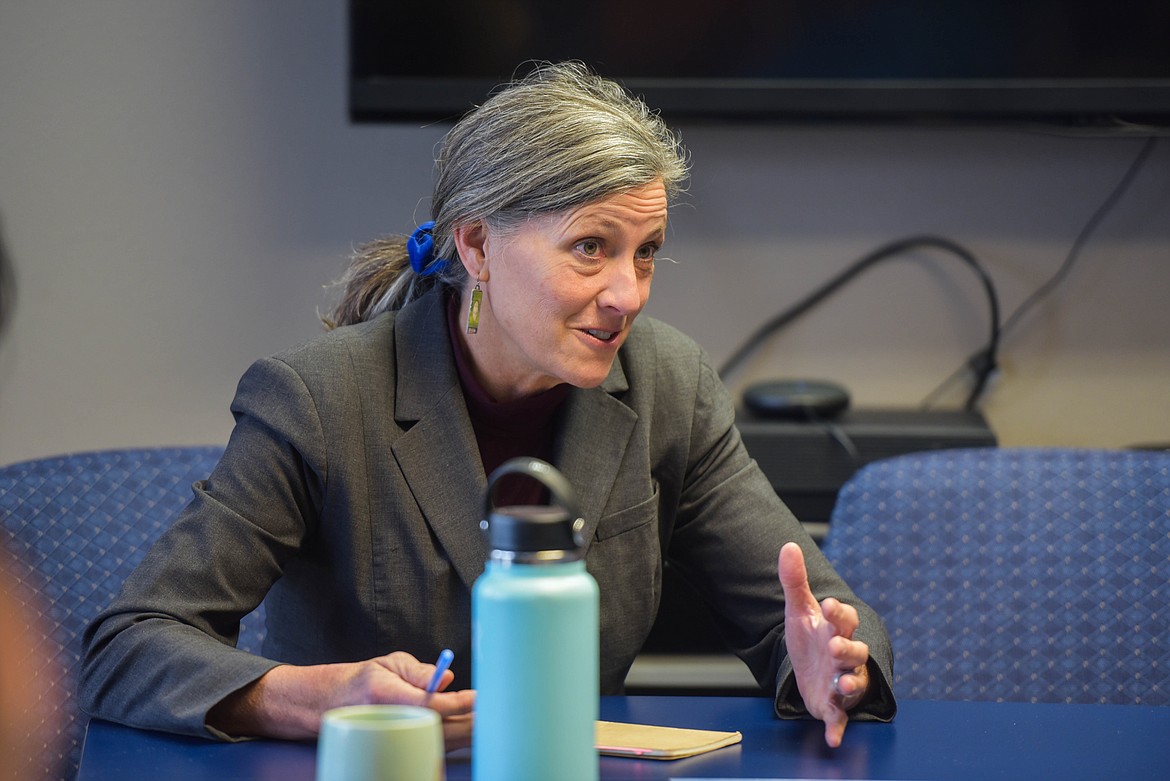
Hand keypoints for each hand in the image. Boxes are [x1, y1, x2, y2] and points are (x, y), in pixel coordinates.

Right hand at [207, 651, 475, 750]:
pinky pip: (431, 746)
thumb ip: (418, 669)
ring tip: (491, 721)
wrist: (328, 706)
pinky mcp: (398, 746)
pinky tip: (472, 732)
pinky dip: (453, 741)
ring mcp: (393, 736)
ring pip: (438, 742)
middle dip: (471, 722)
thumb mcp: (388, 663)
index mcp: (385, 694)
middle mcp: (390, 719)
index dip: (457, 702)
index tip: (479, 696)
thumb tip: (446, 677)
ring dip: (467, 734)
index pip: (428, 703)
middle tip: (497, 711)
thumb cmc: (363, 680)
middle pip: (439, 728)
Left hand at [777, 542, 870, 747]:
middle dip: (847, 650)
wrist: (812, 667)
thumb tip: (788, 546)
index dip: (838, 613)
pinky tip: (832, 738)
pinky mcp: (834, 706)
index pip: (845, 619)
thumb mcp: (799, 610)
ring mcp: (842, 682)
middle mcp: (844, 656)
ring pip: (853, 684)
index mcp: (837, 630)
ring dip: (849, 686)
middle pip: (854, 652)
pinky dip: (837, 729)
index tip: (829, 605)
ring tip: (842, 687)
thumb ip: (794, 581)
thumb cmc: (812, 636)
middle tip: (835, 646)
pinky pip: (840, 719)